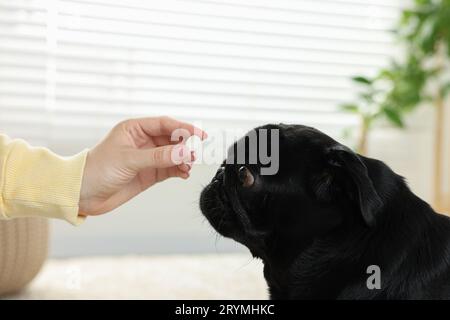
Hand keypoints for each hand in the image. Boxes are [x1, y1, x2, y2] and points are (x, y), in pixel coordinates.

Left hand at [79, 116, 206, 215]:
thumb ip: (158, 156)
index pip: (164, 124)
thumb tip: (184, 152)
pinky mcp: (149, 173)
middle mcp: (143, 141)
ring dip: (183, 160)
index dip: (183, 128)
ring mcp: (147, 158)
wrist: (83, 194)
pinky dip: (179, 171)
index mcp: (134, 129)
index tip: (199, 135)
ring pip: (173, 155)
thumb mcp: (129, 160)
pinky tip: (184, 174)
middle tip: (194, 155)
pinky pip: (170, 169)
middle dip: (185, 146)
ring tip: (187, 167)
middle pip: (172, 139)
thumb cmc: (98, 170)